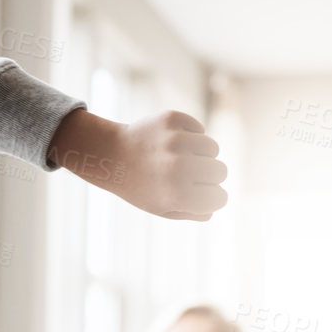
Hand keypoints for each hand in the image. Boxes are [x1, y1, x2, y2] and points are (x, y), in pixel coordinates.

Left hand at [47, 108, 227, 220]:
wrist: (109, 156)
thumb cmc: (140, 186)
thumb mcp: (164, 208)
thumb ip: (195, 211)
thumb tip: (218, 200)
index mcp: (176, 194)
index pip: (220, 198)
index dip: (211, 197)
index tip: (197, 194)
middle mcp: (177, 167)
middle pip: (221, 171)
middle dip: (209, 175)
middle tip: (187, 175)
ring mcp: (174, 140)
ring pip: (212, 148)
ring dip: (200, 153)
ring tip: (177, 157)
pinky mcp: (171, 119)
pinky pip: (198, 128)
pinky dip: (190, 134)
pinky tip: (170, 141)